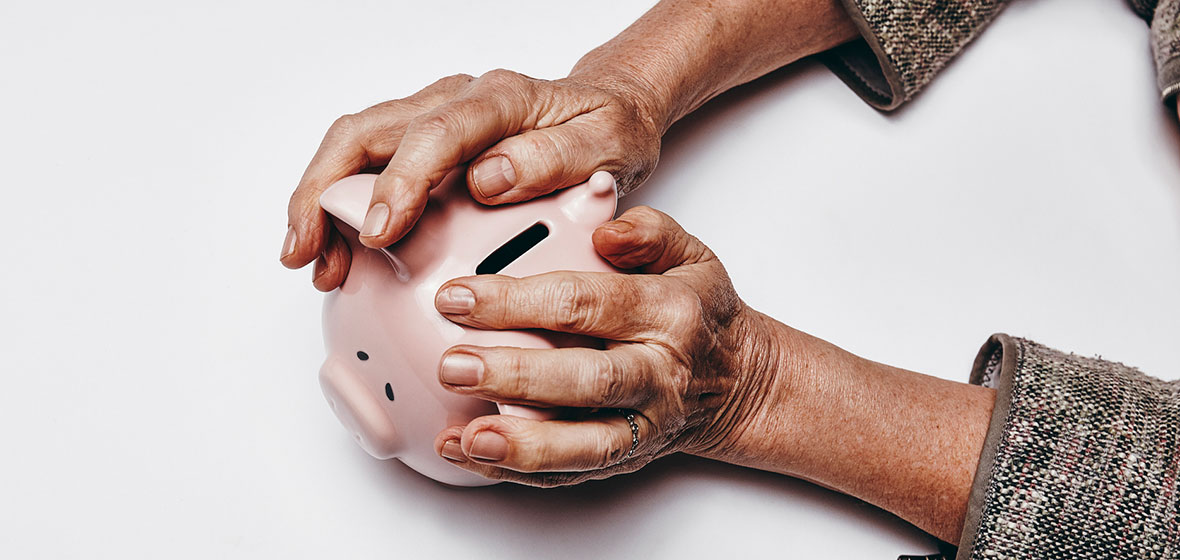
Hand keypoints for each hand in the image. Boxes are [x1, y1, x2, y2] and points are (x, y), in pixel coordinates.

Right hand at [280, 70, 662, 290]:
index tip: (381, 233)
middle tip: (307, 251)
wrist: (611, 110)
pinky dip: (341, 208)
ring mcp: (434, 117)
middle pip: (367, 133)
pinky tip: (338, 252)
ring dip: (321, 203)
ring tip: (313, 263)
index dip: (399, 182)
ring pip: (355, 148)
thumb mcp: (608, 145)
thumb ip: (555, 159)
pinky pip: (367, 166)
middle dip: (324, 193)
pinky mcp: (424, 141)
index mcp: (499, 100)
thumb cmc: (610, 130)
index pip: (433, 134)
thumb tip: (488, 178)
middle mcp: (456, 100)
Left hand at [428, 206, 778, 485]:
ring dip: (523, 445)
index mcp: (668, 312)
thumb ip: (648, 232)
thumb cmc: (696, 310)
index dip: (518, 301)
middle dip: (516, 375)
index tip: (459, 297)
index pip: (587, 304)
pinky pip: (573, 474)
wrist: (735, 381)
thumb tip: (605, 229)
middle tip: (454, 365)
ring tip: (468, 436)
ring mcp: (645, 424)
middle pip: (586, 379)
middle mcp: (659, 373)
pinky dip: (519, 471)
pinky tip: (469, 453)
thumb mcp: (689, 254)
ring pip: (586, 445)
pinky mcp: (628, 459)